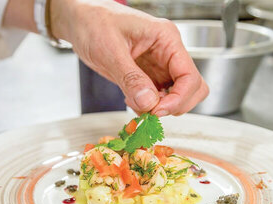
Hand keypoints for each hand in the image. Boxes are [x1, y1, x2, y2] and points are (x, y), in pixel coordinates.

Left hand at [51, 0, 208, 115]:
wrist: (80, 22)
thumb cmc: (94, 23)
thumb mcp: (111, 51)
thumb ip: (131, 78)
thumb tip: (149, 104)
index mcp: (166, 39)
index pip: (190, 76)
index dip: (179, 98)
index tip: (158, 111)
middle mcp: (167, 53)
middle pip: (192, 89)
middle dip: (173, 105)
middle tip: (149, 111)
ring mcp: (159, 66)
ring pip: (176, 96)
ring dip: (159, 107)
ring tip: (134, 101)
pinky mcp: (148, 77)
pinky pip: (158, 98)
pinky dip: (148, 106)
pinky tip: (131, 99)